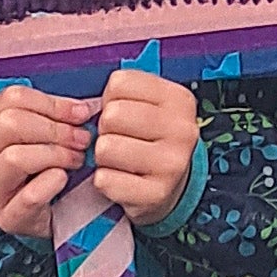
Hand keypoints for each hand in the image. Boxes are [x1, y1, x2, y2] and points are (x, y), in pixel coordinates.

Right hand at [0, 87, 93, 243]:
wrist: (52, 218)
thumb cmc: (48, 172)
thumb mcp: (47, 138)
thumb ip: (60, 118)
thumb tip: (85, 108)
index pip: (10, 99)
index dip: (50, 103)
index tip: (80, 114)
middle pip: (8, 124)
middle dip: (53, 129)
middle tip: (81, 139)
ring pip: (13, 157)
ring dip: (54, 154)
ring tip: (76, 160)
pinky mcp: (7, 217)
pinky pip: (28, 196)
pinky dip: (50, 183)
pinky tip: (63, 179)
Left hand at [91, 67, 201, 231]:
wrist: (170, 184)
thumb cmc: (150, 140)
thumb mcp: (149, 106)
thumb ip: (125, 94)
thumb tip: (94, 105)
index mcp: (179, 100)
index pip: (120, 83)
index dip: (110, 98)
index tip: (123, 112)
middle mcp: (182, 130)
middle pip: (112, 115)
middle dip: (105, 128)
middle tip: (118, 138)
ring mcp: (172, 163)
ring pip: (106, 147)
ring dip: (103, 156)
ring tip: (119, 159)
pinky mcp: (156, 193)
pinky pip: (105, 179)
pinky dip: (104, 180)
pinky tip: (121, 178)